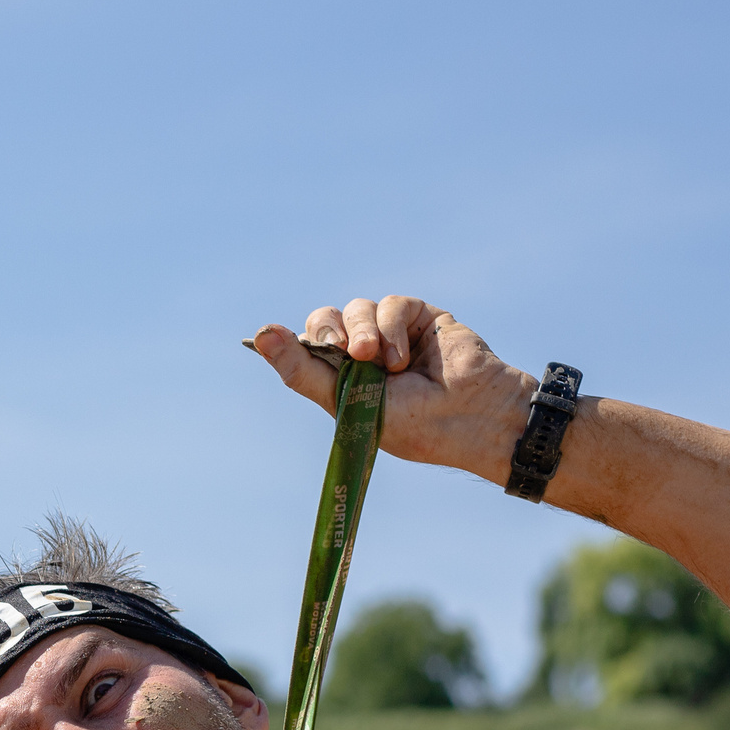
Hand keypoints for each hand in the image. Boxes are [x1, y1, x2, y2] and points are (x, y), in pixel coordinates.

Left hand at [249, 295, 536, 481]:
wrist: (470, 417)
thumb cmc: (412, 424)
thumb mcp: (349, 403)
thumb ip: (304, 372)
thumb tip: (258, 335)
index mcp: (342, 378)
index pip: (305, 346)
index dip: (296, 342)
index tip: (285, 342)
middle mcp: (362, 352)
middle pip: (325, 319)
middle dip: (328, 331)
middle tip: (344, 351)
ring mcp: (390, 332)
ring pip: (356, 308)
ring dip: (365, 332)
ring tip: (386, 365)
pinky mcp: (418, 316)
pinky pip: (391, 305)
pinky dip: (393, 328)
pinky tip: (405, 358)